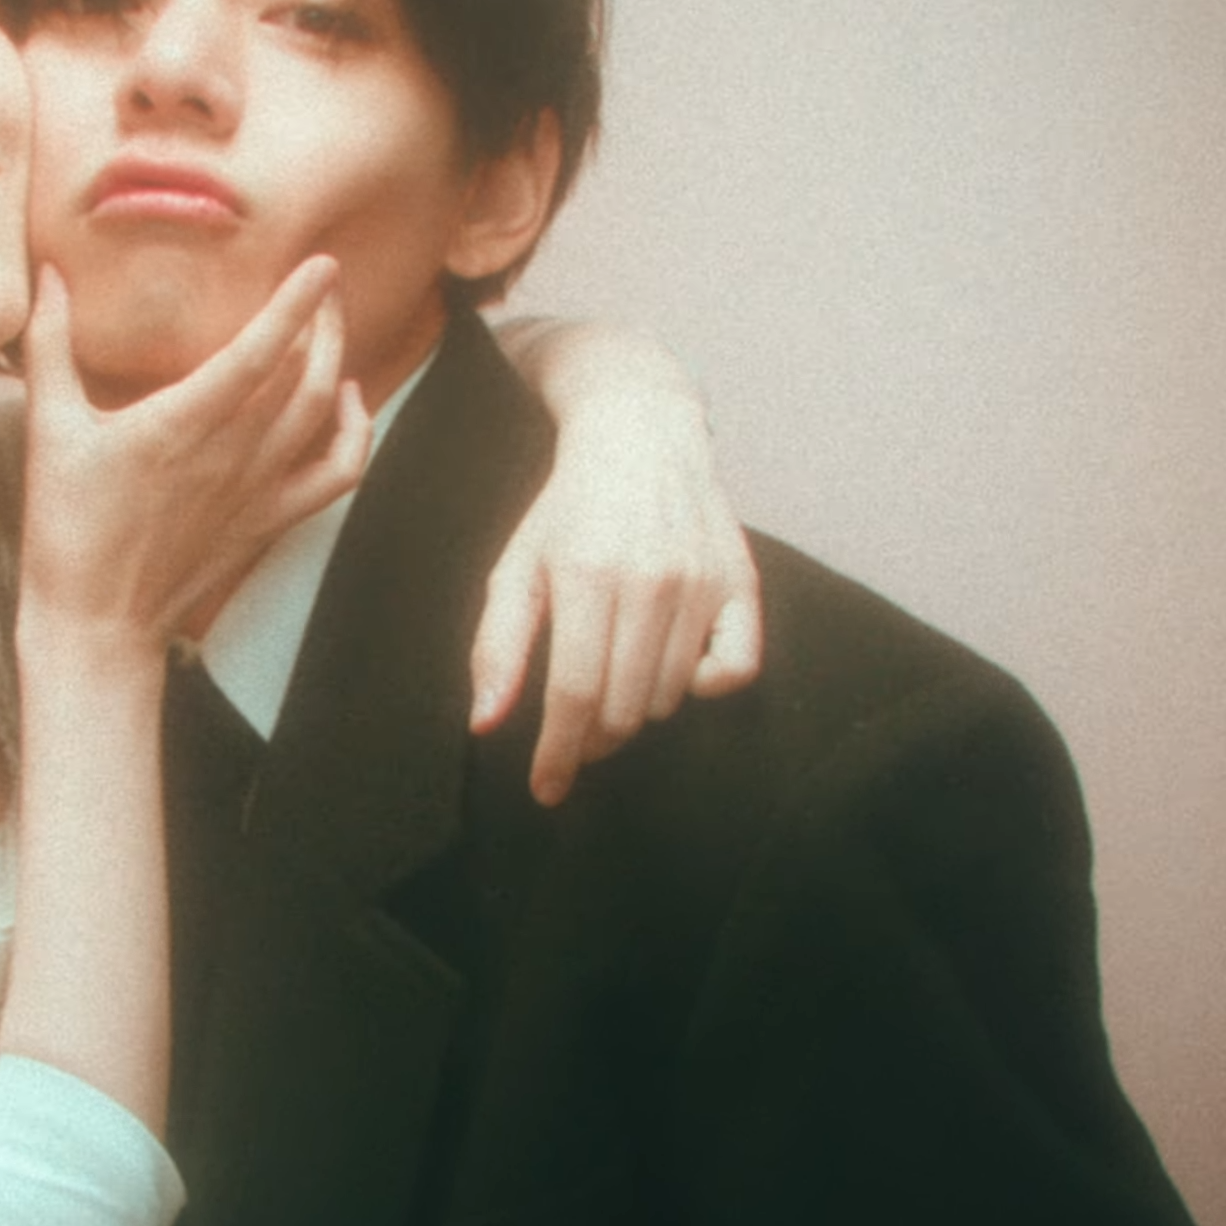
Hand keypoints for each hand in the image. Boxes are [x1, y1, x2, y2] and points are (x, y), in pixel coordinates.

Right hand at [18, 257, 370, 648]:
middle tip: (321, 282)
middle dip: (322, 318)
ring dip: (336, 360)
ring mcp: (258, 489)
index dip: (295, 302)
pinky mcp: (268, 520)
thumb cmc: (67, 529)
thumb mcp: (48, 430)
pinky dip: (356, 433)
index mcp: (182, 424)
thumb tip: (46, 273)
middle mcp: (233, 453)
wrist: (97, 623)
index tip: (320, 263)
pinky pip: (336, 473)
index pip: (258, 350)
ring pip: (322, 412)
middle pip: (304, 372)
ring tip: (331, 322)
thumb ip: (49, 344)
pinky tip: (348, 400)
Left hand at [470, 388, 762, 804]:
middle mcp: (650, 580)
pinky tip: (678, 669)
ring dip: (638, 707)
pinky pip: (736, 671)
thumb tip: (485, 725)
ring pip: (670, 695)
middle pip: (624, 707)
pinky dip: (706, 687)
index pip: (575, 694)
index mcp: (585, 575)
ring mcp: (701, 581)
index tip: (546, 789)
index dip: (558, 753)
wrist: (641, 436)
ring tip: (617, 672)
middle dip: (593, 737)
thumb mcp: (518, 567)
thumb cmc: (569, 510)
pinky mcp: (740, 582)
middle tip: (577, 730)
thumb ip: (497, 646)